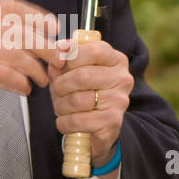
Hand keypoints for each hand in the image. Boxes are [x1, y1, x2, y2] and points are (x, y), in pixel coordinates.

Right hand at [0, 0, 60, 112]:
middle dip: (47, 47)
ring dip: (36, 69)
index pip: (14, 7)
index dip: (39, 17)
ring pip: (19, 54)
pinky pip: (6, 74)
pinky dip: (20, 82)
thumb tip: (14, 16)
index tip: (53, 28)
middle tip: (58, 59)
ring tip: (42, 79)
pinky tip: (24, 88)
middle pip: (23, 32)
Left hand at [47, 37, 132, 166]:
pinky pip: (77, 121)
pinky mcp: (112, 122)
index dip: (70, 58)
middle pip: (81, 76)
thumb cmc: (84, 93)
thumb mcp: (73, 72)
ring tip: (60, 107)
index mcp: (116, 60)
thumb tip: (57, 56)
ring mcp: (119, 101)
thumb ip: (63, 60)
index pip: (93, 51)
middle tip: (56, 92)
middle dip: (60, 85)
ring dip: (60, 105)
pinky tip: (64, 122)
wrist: (99, 128)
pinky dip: (64, 123)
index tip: (58, 66)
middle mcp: (122, 79)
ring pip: (77, 100)